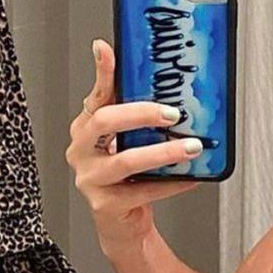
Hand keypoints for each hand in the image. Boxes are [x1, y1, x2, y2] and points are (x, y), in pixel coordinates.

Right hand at [67, 38, 202, 258]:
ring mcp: (90, 178)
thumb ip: (138, 113)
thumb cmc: (126, 177)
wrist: (122, 222)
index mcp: (85, 128)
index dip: (102, 72)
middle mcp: (82, 151)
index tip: (107, 50)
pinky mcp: (105, 204)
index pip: (95, 94)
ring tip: (189, 148)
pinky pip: (142, 191)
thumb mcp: (130, 139)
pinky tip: (190, 177)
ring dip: (162, 154)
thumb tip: (163, 82)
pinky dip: (171, 184)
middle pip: (105, 122)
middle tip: (172, 114)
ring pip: (125, 160)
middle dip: (141, 113)